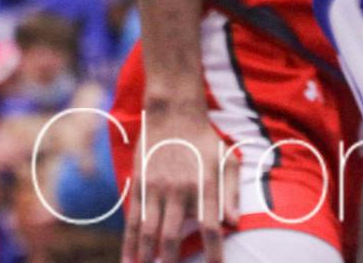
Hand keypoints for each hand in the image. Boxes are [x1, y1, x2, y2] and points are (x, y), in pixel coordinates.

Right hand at [122, 104, 238, 262]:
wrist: (174, 115)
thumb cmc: (205, 141)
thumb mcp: (228, 160)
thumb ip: (233, 191)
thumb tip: (234, 223)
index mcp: (206, 185)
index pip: (210, 226)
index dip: (213, 251)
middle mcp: (181, 189)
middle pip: (173, 235)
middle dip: (172, 261)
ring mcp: (158, 188)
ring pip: (150, 232)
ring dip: (148, 256)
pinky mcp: (140, 186)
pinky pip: (133, 220)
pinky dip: (129, 244)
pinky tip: (129, 261)